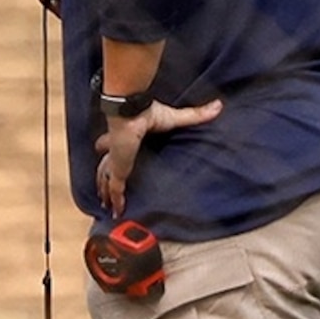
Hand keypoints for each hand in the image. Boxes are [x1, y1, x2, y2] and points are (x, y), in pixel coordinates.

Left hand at [94, 96, 223, 215]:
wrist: (132, 115)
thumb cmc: (148, 114)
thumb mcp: (175, 117)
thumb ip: (195, 115)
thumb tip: (218, 106)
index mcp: (123, 136)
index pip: (110, 143)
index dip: (106, 146)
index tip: (101, 147)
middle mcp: (116, 151)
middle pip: (105, 167)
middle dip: (102, 178)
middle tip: (102, 189)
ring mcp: (116, 163)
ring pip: (106, 182)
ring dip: (106, 193)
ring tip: (105, 205)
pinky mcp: (118, 173)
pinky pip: (116, 191)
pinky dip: (116, 202)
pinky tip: (116, 212)